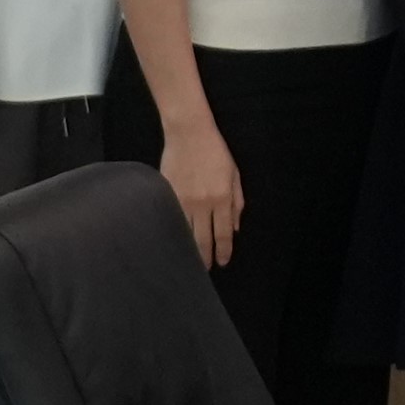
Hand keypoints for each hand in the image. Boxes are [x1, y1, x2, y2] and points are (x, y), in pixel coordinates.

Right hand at [157, 122, 246, 264]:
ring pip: (185, 232)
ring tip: (189, 261)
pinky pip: (172, 219)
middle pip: (203, 239)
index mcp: (222, 198)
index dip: (223, 250)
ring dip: (188, 249)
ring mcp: (183, 200)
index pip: (223, 233)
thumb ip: (237, 202)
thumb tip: (234, 228)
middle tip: (204, 270)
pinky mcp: (167, 195)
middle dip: (204, 257)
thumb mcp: (235, 175)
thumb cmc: (216, 153)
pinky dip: (175, 232)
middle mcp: (203, 203)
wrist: (189, 134)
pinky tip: (175, 242)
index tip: (222, 262)